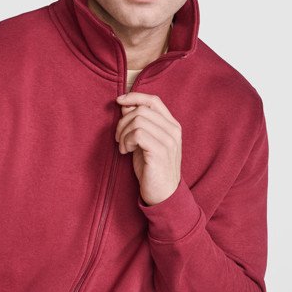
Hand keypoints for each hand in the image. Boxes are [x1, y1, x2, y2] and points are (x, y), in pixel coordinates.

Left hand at [114, 91, 181, 205]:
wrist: (163, 194)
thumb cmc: (152, 168)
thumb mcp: (143, 142)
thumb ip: (138, 123)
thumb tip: (125, 104)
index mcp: (172, 125)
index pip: (153, 100)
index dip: (134, 97)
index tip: (119, 101)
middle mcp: (173, 130)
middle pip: (141, 109)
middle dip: (123, 121)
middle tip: (118, 138)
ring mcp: (169, 140)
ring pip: (138, 120)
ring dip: (123, 133)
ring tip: (123, 147)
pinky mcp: (160, 151)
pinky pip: (138, 134)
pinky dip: (126, 141)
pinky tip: (125, 152)